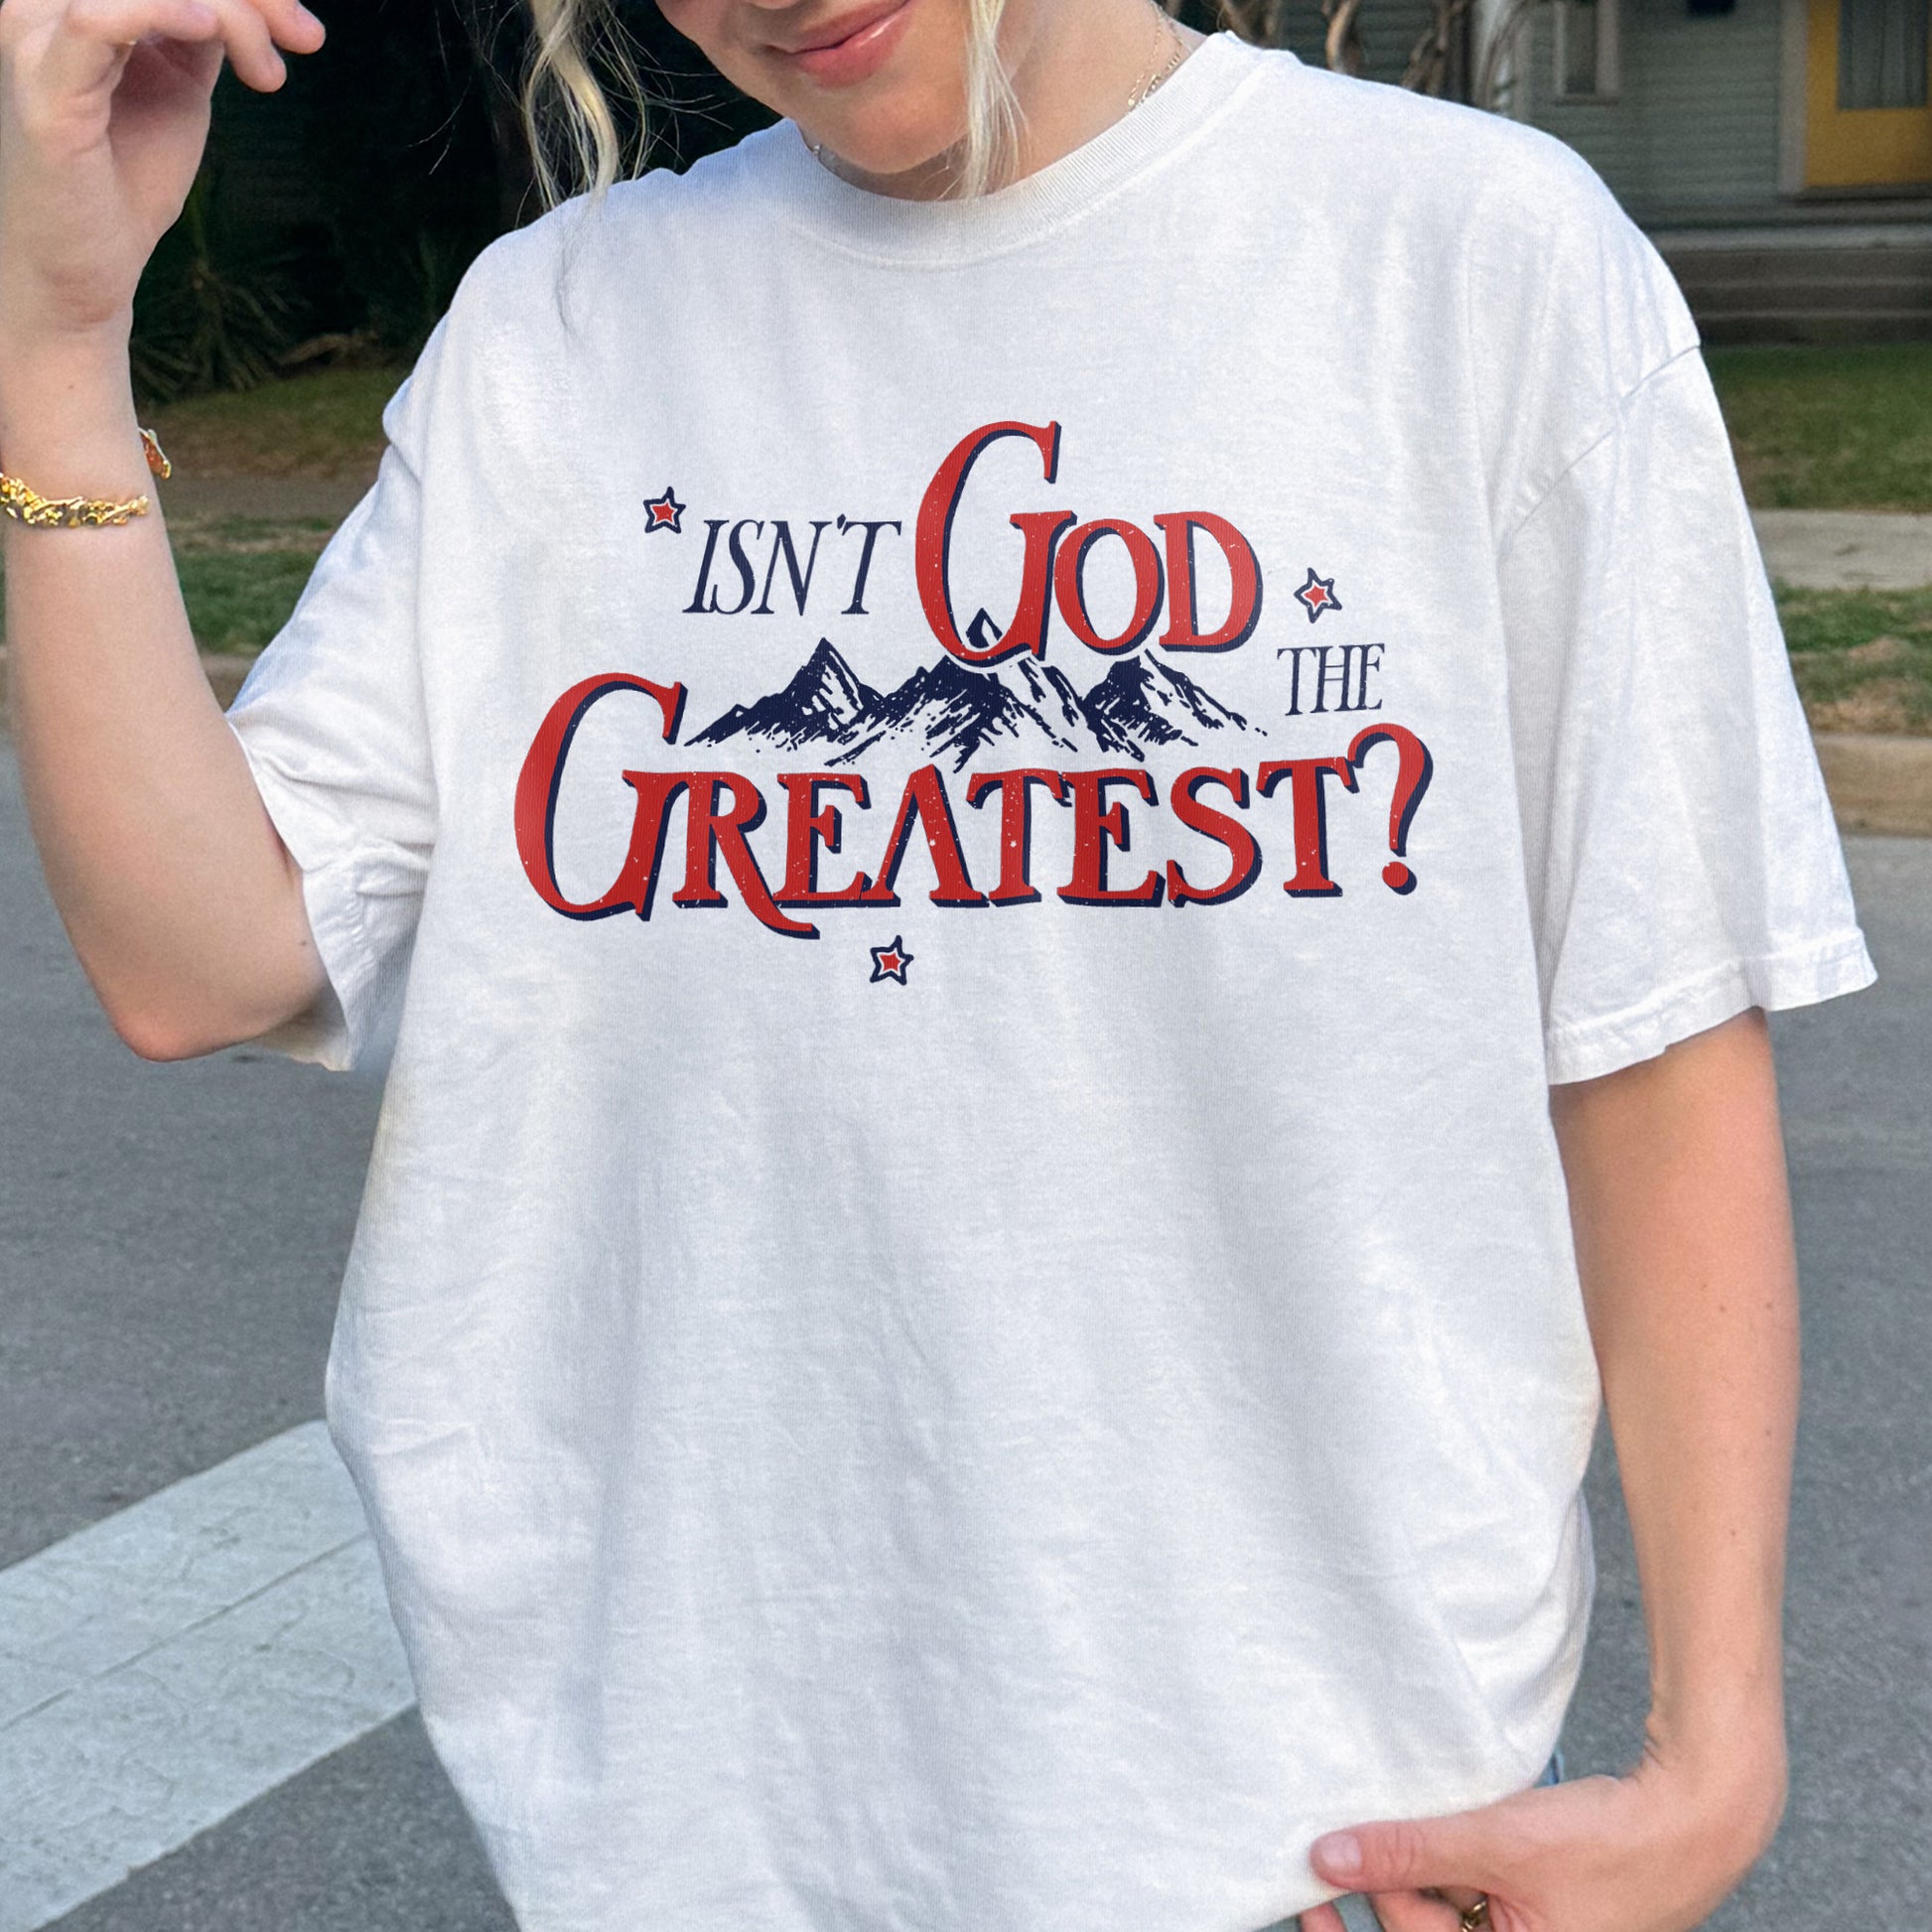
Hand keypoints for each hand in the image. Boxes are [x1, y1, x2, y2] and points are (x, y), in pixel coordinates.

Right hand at [0, 0, 323, 346]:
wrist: (87, 262)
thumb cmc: (128, 175)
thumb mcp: (180, 85)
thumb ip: (205, 30)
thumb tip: (267, 5)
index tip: (305, 32)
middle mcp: (46, 2)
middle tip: (304, 40)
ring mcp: (38, 36)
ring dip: (227, 12)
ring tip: (266, 73)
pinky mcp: (46, 87)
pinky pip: (96, 20)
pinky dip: (157, 11)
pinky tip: (207, 29)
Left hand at [1295, 1730, 1784, 1931]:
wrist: (1694, 1818)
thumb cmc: (1612, 1845)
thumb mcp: (1497, 1843)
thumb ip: (1409, 1852)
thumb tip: (1326, 1859)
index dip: (1358, 1903)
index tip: (1305, 1882)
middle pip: (1422, 1927)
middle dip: (1390, 1883)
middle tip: (1350, 1833)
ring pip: (1444, 1908)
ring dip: (1420, 1868)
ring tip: (1409, 1821)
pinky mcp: (1536, 1913)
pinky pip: (1474, 1895)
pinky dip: (1453, 1863)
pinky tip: (1445, 1826)